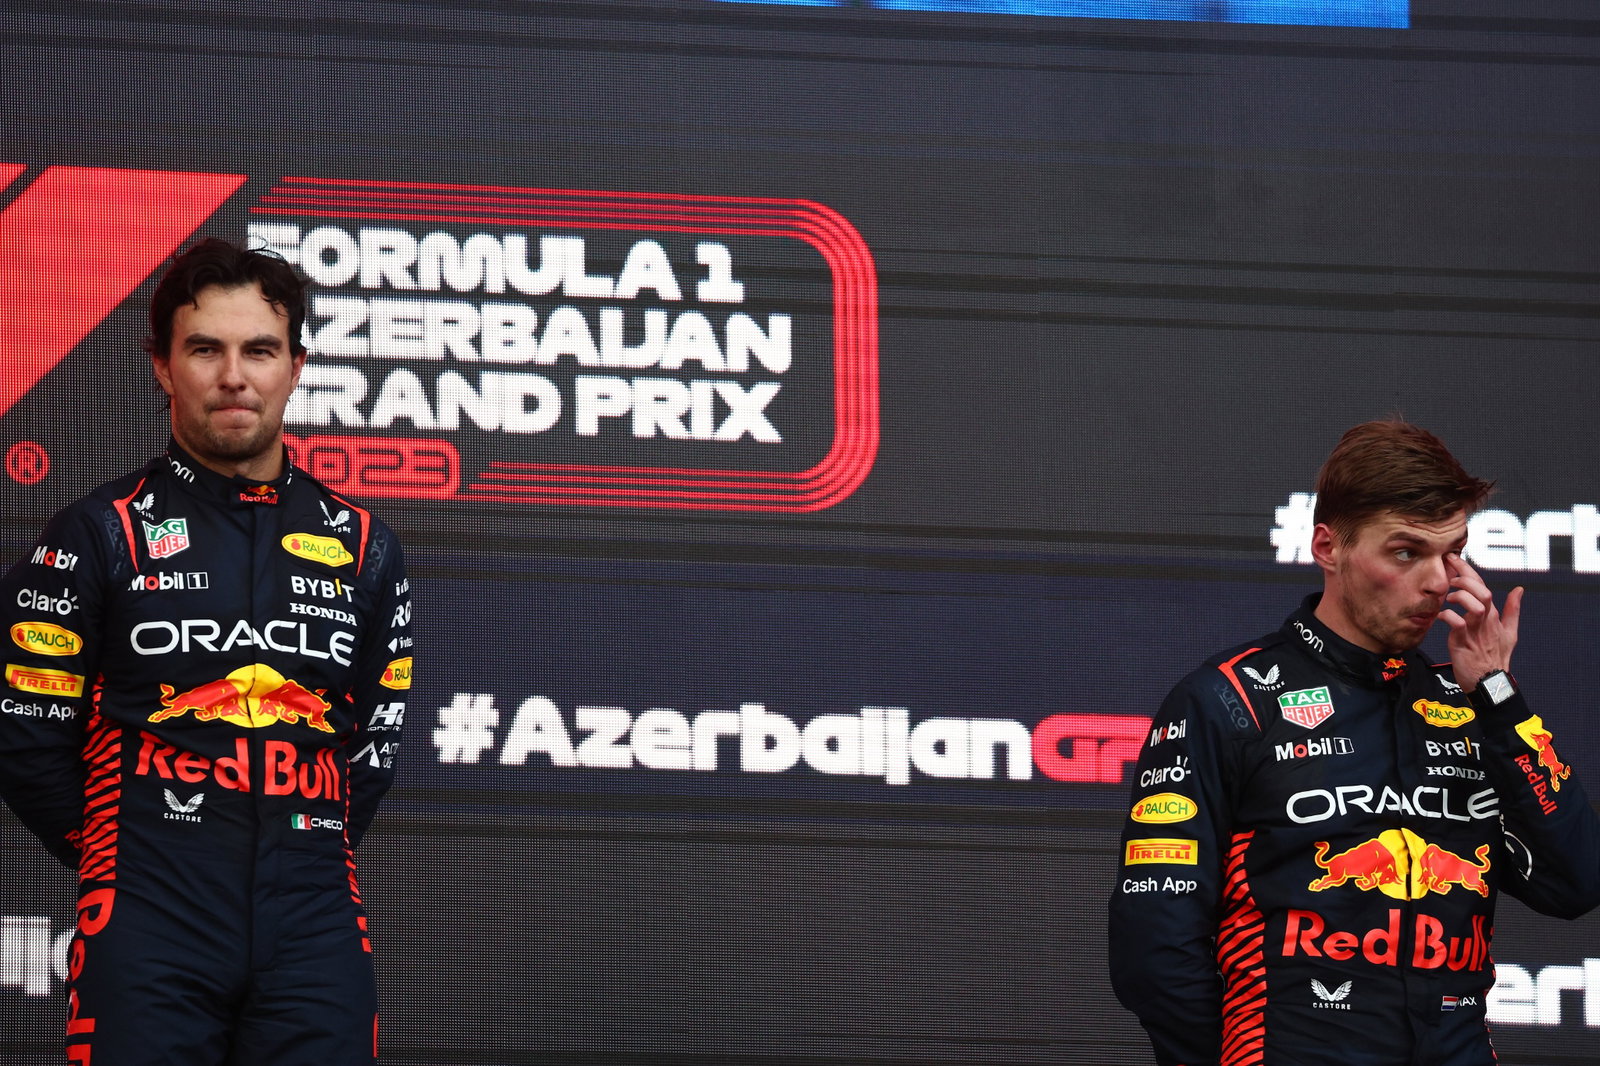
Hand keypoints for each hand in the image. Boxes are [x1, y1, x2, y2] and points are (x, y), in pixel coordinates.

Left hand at [1439, 553, 1521, 695]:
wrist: (1490, 682)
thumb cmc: (1496, 656)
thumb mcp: (1510, 632)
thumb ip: (1513, 610)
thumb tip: (1520, 590)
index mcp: (1495, 615)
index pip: (1483, 586)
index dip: (1468, 570)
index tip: (1453, 558)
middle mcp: (1488, 621)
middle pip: (1483, 592)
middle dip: (1465, 578)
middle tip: (1450, 575)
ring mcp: (1477, 631)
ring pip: (1475, 606)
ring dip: (1460, 597)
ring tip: (1448, 597)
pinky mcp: (1464, 643)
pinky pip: (1458, 624)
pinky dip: (1447, 616)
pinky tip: (1438, 615)